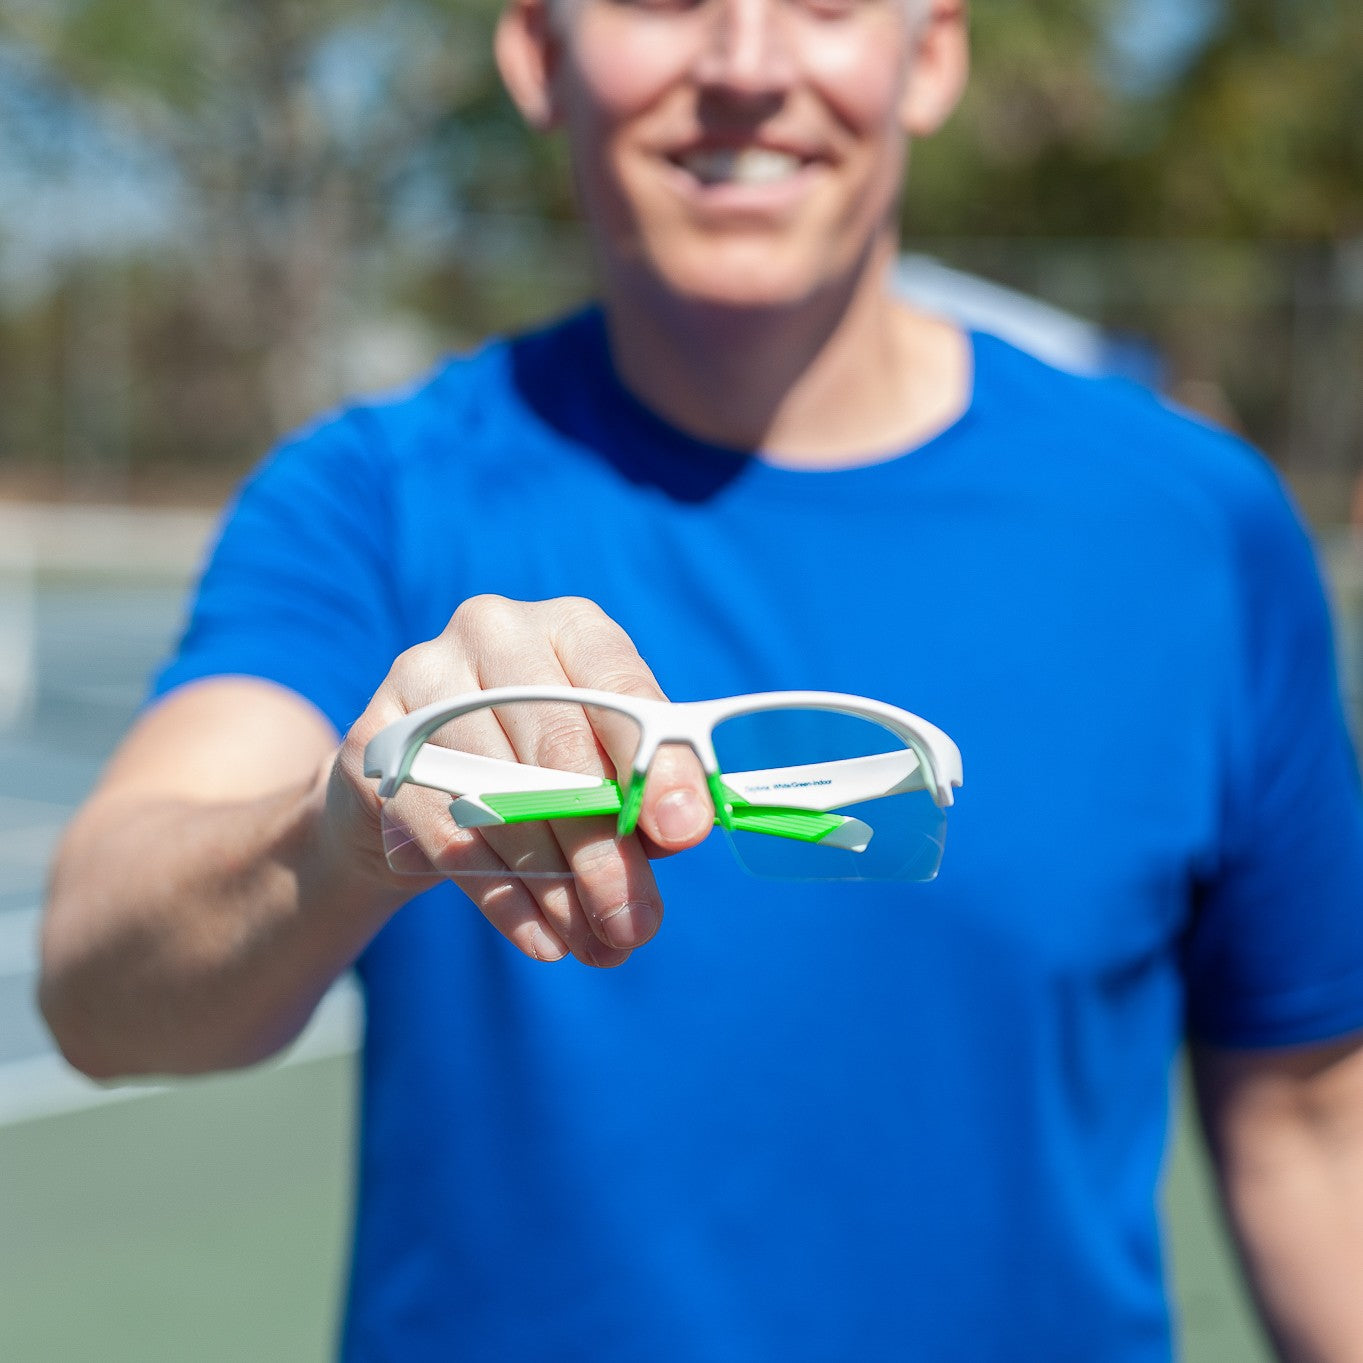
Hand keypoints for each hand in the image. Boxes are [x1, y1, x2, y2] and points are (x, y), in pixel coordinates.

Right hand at [333, 596, 713, 966]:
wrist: (416, 788)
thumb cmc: (540, 770)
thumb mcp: (603, 767)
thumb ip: (642, 791)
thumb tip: (679, 831)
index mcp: (571, 627)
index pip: (621, 691)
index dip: (657, 765)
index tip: (684, 832)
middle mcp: (495, 632)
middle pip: (560, 753)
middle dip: (605, 852)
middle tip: (634, 926)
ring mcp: (425, 678)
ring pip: (503, 799)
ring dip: (556, 888)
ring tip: (594, 944)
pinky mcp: (375, 740)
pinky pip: (447, 832)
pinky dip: (502, 896)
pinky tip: (541, 938)